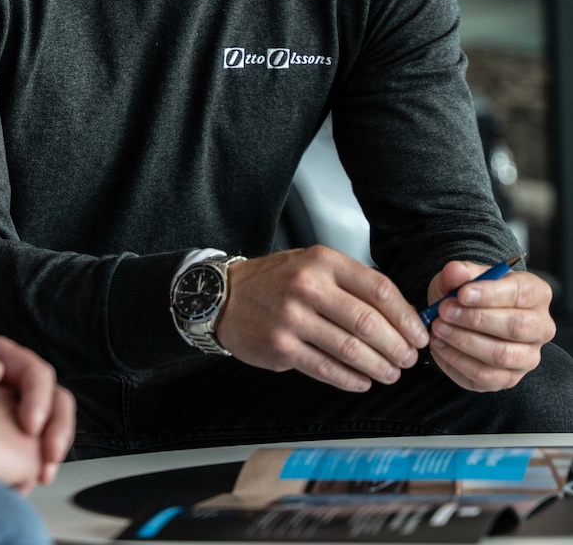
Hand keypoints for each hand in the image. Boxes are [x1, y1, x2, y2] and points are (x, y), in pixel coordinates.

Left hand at [0, 336, 74, 484]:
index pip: (33, 370)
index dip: (39, 396)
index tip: (30, 425)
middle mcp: (7, 379)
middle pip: (54, 396)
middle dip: (58, 426)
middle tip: (49, 455)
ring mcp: (8, 408)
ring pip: (51, 422)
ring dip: (53, 448)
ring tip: (42, 474)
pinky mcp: (4, 437)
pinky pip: (31, 448)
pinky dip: (35, 464)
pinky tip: (24, 482)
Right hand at [216, 246, 429, 391]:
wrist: (222, 296)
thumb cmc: (274, 281)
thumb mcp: (311, 264)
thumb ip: (351, 283)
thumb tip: (400, 314)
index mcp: (321, 261)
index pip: (378, 289)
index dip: (406, 317)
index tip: (419, 334)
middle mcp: (306, 286)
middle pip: (369, 323)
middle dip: (398, 347)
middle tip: (408, 359)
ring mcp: (292, 318)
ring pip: (351, 350)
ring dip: (379, 367)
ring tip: (390, 374)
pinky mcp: (281, 347)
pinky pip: (327, 369)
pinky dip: (352, 380)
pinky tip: (362, 381)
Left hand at [426, 260, 554, 390]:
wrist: (461, 316)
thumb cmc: (468, 293)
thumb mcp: (462, 276)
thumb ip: (459, 272)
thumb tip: (455, 271)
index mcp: (535, 293)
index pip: (522, 293)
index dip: (491, 294)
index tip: (462, 294)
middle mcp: (539, 328)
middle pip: (517, 327)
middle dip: (475, 319)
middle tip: (444, 311)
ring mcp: (527, 357)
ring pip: (502, 355)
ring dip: (464, 341)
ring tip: (437, 327)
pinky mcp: (509, 378)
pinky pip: (486, 376)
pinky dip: (458, 361)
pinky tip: (439, 345)